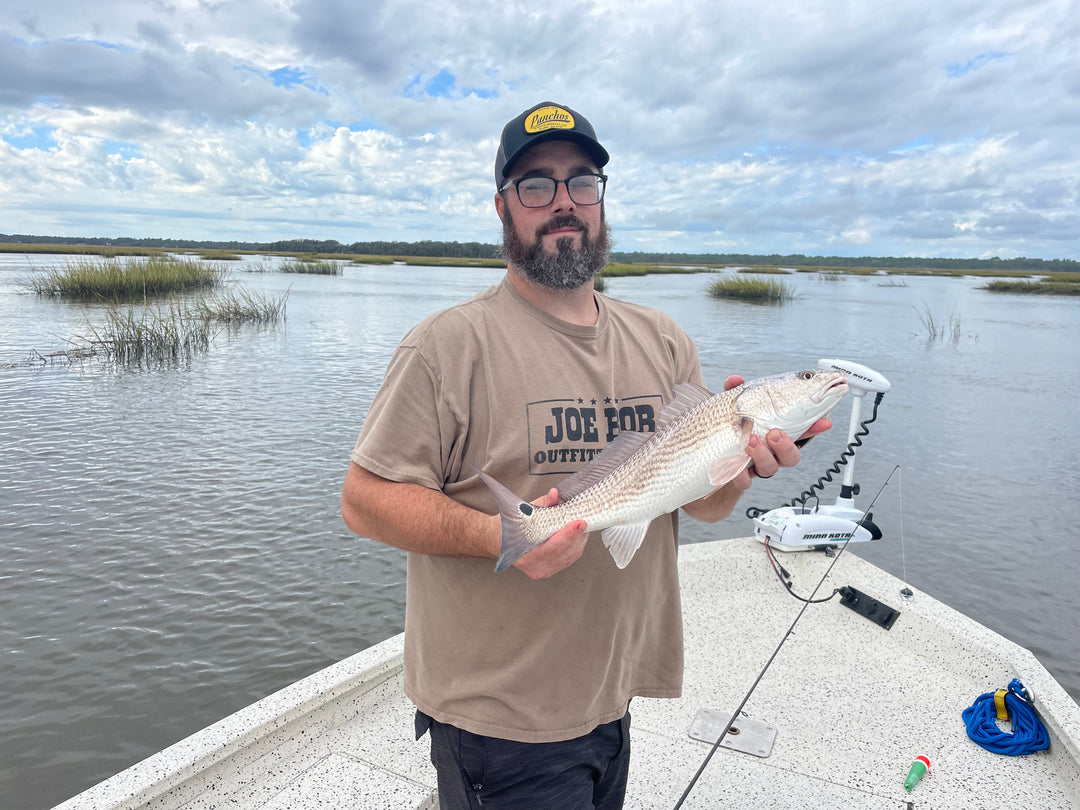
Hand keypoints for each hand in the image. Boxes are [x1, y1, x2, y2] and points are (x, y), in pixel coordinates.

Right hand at [512, 488, 588, 579]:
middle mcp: (535, 567)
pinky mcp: (550, 570)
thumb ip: (542, 504)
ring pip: (571, 556)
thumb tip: (554, 494)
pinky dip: (576, 546)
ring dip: (579, 540)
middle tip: (585, 519)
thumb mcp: (524, 512)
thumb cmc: (511, 526)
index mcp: (524, 554)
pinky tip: (578, 535)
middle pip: (565, 552)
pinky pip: (569, 558)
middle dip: (578, 535)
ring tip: (583, 525)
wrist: (500, 539)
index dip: (568, 534)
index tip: (580, 522)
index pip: (552, 547)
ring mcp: (543, 571)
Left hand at [722, 375, 831, 490]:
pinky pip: (743, 481)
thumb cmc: (730, 424)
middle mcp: (770, 453)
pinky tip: (734, 467)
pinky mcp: (739, 476)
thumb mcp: (735, 405)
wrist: (709, 445)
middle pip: (790, 457)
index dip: (814, 428)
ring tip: (749, 440)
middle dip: (786, 446)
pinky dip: (740, 475)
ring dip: (762, 454)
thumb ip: (737, 393)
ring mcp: (756, 465)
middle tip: (775, 433)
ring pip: (769, 468)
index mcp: (777, 435)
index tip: (824, 422)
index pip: (802, 432)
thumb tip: (735, 380)